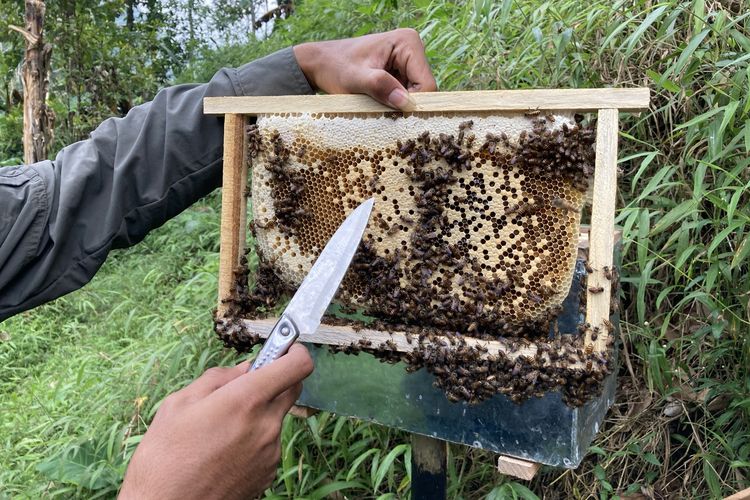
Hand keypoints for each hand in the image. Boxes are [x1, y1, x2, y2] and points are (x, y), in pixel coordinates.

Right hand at [119, 344, 313, 499]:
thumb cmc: (165, 457)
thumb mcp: (180, 403)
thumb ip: (219, 379)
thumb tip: (246, 368)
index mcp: (245, 401)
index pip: (297, 366)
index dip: (295, 351)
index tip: (285, 348)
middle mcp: (266, 425)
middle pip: (291, 389)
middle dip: (275, 379)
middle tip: (247, 385)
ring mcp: (270, 451)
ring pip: (276, 416)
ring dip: (259, 412)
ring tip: (221, 428)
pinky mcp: (268, 472)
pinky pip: (269, 442)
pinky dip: (254, 438)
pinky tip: (225, 450)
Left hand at [293, 28, 436, 109]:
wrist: (320, 63)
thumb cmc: (335, 67)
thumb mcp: (355, 79)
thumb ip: (380, 87)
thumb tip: (405, 102)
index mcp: (407, 43)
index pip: (427, 84)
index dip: (413, 103)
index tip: (393, 113)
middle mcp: (412, 48)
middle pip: (424, 90)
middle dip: (406, 104)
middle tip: (382, 110)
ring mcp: (407, 60)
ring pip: (416, 95)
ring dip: (399, 106)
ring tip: (377, 104)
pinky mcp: (401, 71)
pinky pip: (407, 94)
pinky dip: (395, 104)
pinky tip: (379, 103)